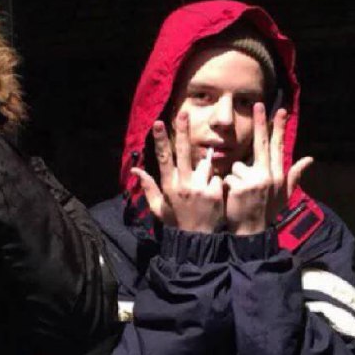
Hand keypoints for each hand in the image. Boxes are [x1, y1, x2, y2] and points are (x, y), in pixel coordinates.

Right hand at [131, 113, 223, 233]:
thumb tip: (136, 170)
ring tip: (203, 194)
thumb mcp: (159, 207)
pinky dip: (217, 185)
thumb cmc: (178, 222)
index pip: (163, 159)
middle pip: (183, 153)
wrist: (198, 240)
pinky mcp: (215, 193)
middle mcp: (183, 185)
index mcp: (169, 187)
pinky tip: (215, 200)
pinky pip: (218, 179)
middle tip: (182, 114)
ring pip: (205, 167)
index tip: (158, 123)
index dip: (160, 141)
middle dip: (182, 132)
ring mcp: (200, 188)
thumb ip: (148, 187)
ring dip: (205, 174)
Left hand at [224, 105, 312, 235]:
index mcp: (277, 175)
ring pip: (237, 166)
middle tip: (258, 104)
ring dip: (234, 178)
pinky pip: (227, 177)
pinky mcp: (240, 186)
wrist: (251, 231)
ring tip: (239, 194)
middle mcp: (268, 175)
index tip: (281, 111)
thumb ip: (294, 175)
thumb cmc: (266, 212)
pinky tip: (232, 198)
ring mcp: (254, 181)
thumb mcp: (283, 196)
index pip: (278, 146)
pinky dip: (226, 186)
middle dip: (261, 123)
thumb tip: (309, 159)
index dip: (279, 128)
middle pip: (262, 144)